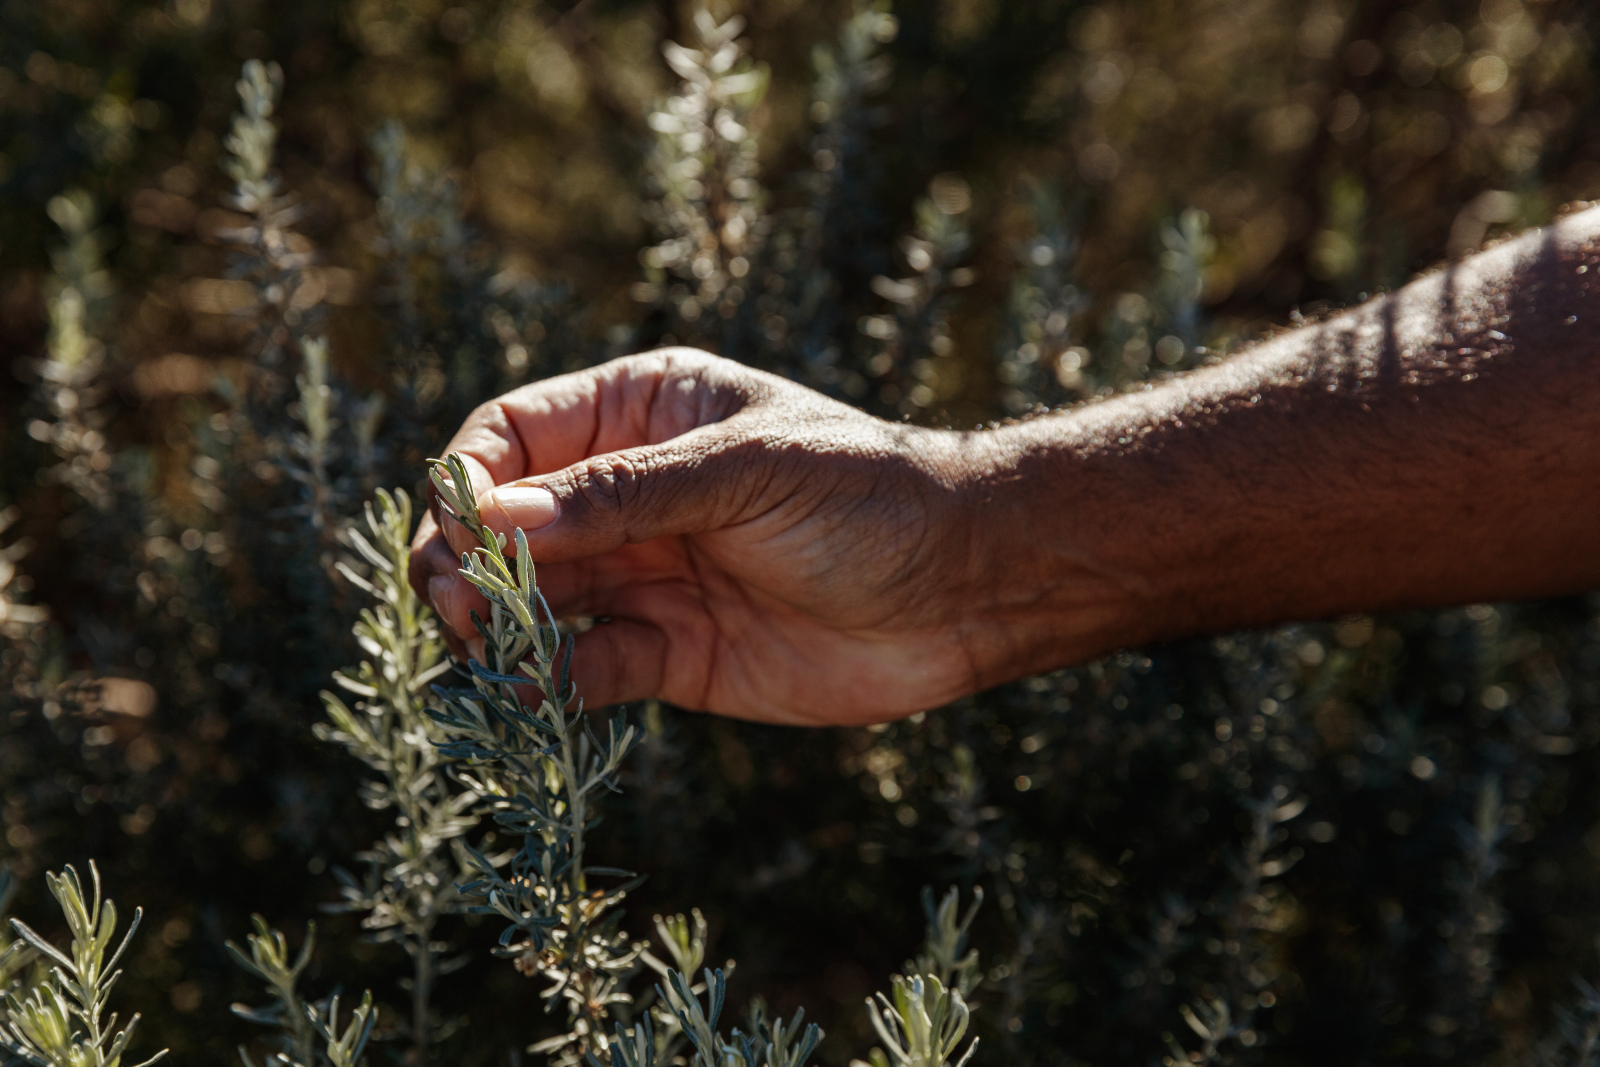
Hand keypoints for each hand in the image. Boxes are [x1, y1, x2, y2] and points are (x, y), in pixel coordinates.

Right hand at [409, 349, 1027, 725]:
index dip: (469, 478)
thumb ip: (624, 496)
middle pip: (506, 524)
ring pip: (533, 600)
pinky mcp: (669, 655)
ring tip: (485, 645)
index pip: (514, 435)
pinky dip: (550, 681)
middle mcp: (629, 495)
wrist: (965, 590)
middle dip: (467, 559)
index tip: (459, 527)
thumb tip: (495, 518)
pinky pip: (584, 668)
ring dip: (495, 623)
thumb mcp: (747, 471)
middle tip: (462, 601)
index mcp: (642, 415)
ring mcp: (646, 576)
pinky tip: (538, 688)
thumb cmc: (868, 495)